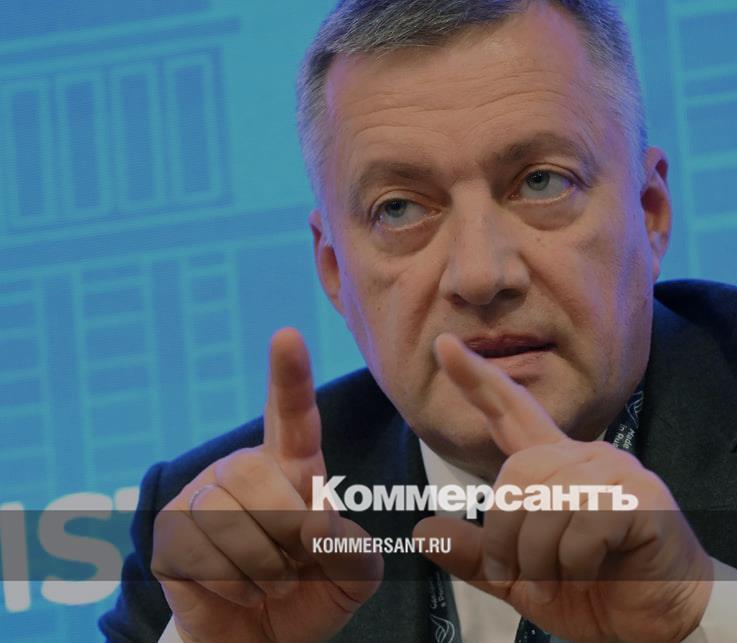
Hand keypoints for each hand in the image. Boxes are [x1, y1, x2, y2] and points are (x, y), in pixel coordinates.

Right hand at [150, 329, 382, 641]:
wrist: (263, 641)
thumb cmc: (313, 592)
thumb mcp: (355, 573)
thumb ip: (353, 547)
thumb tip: (315, 524)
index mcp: (294, 467)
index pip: (293, 415)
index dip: (289, 377)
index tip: (287, 336)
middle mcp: (243, 471)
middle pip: (257, 476)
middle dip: (286, 527)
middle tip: (299, 561)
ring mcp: (199, 499)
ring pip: (227, 520)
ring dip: (265, 566)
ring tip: (273, 581)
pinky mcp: (168, 536)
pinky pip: (201, 555)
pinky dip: (236, 586)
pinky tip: (241, 592)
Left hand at [413, 334, 713, 642]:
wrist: (663, 620)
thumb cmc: (602, 593)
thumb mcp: (524, 581)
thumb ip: (479, 557)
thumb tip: (423, 529)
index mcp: (557, 470)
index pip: (513, 414)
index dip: (477, 381)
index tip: (444, 345)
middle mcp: (587, 459)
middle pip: (516, 473)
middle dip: (507, 536)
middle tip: (525, 575)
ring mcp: (618, 474)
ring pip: (546, 503)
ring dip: (542, 558)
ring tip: (564, 578)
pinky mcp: (643, 498)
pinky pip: (583, 525)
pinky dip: (577, 564)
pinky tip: (596, 569)